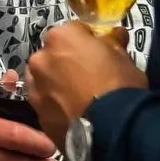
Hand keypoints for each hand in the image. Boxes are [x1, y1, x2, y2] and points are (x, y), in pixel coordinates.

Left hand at [27, 20, 145, 149]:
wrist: (111, 129)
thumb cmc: (119, 86)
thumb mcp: (125, 58)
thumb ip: (113, 43)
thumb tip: (115, 35)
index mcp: (61, 37)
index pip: (76, 31)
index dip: (90, 41)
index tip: (100, 53)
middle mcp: (41, 58)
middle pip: (55, 54)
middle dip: (69, 61)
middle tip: (89, 76)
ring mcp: (35, 87)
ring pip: (46, 78)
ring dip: (57, 83)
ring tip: (79, 97)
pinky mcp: (36, 113)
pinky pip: (47, 102)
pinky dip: (56, 105)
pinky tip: (73, 113)